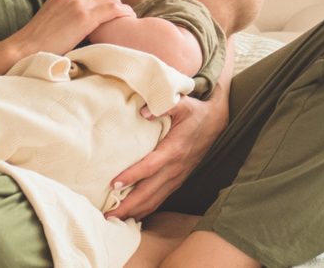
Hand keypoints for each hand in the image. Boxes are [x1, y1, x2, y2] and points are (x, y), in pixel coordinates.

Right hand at [4, 0, 133, 62]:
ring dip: (122, 8)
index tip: (112, 11)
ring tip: (128, 19)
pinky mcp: (84, 17)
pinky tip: (129, 20)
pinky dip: (124, 13)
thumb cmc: (41, 38)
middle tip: (122, 17)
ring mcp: (78, 3)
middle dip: (116, 3)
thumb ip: (70, 8)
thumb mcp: (55, 13)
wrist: (26, 47)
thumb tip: (89, 15)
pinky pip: (114, 9)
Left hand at [105, 92, 227, 220]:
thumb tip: (143, 112)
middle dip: (128, 206)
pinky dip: (146, 209)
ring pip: (154, 200)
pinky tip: (133, 215)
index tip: (114, 184)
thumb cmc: (196, 113)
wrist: (216, 122)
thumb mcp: (182, 103)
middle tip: (107, 214)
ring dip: (135, 211)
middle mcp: (175, 168)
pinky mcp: (177, 180)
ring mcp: (177, 177)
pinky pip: (160, 199)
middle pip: (149, 192)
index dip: (132, 176)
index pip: (150, 167)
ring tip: (115, 219)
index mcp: (173, 150)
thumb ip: (163, 106)